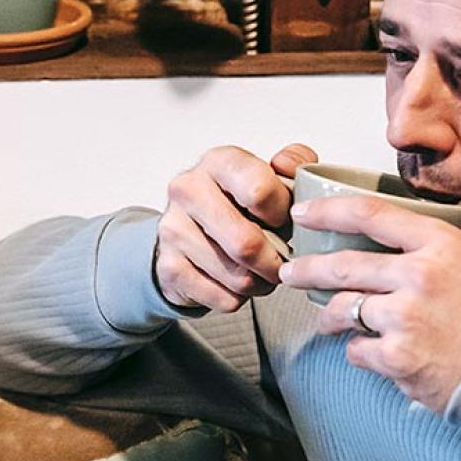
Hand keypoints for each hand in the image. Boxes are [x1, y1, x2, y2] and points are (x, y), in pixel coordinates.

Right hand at [156, 143, 318, 310]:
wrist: (188, 231)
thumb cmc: (237, 204)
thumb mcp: (269, 175)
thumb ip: (293, 163)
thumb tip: (288, 166)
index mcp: (218, 162)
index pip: (259, 191)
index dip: (284, 214)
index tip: (283, 221)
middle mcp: (188, 190)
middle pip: (246, 243)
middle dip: (274, 262)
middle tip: (281, 262)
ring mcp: (172, 229)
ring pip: (238, 277)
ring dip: (259, 283)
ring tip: (259, 272)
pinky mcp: (168, 266)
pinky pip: (223, 299)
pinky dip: (239, 298)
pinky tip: (235, 283)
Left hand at [278, 195, 460, 411]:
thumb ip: (442, 249)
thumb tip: (412, 229)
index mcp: (440, 245)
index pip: (371, 214)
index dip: (329, 212)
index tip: (303, 214)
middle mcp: (420, 275)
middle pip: (342, 265)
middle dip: (306, 269)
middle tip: (290, 272)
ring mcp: (406, 317)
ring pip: (341, 309)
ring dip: (329, 316)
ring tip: (327, 320)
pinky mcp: (397, 356)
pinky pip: (356, 349)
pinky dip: (360, 352)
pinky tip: (376, 353)